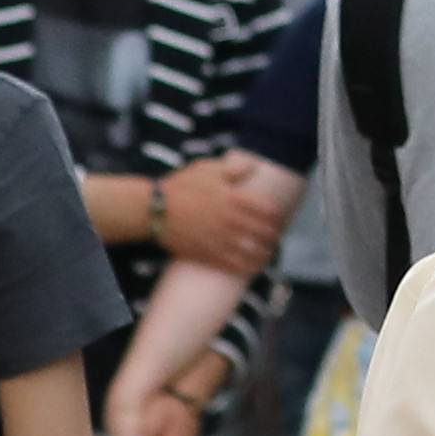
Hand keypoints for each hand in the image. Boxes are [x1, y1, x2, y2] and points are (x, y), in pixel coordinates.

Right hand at [158, 151, 301, 264]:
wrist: (154, 210)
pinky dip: (248, 268)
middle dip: (274, 236)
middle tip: (278, 238)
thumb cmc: (181, 186)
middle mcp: (232, 221)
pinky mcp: (209, 255)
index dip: (278, 215)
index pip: (268, 210)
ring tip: (270, 254)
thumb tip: (255, 167)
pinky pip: (235, 266)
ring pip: (253, 252)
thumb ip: (234, 168)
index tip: (281, 218)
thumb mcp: (208, 168)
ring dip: (266, 254)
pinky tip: (254, 268)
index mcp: (235, 198)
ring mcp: (221, 240)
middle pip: (264, 232)